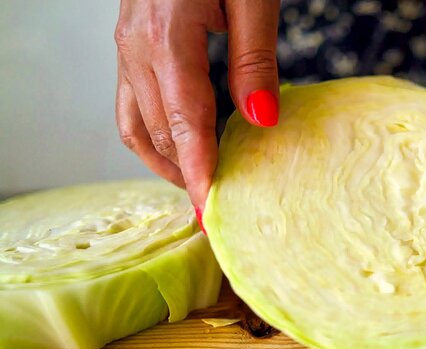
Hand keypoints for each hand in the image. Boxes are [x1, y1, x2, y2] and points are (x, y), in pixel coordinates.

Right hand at [114, 0, 280, 208]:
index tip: (213, 213)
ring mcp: (127, 45)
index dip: (198, 174)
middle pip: (160, 131)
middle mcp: (137, 47)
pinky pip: (131, 102)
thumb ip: (254, 61)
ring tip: (198, 186)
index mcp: (168, 37)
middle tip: (215, 211)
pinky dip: (153, 134)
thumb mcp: (253, 0)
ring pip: (136, 123)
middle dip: (186, 176)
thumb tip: (261, 120)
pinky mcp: (130, 42)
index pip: (184, 126)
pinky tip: (180, 144)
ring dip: (165, 160)